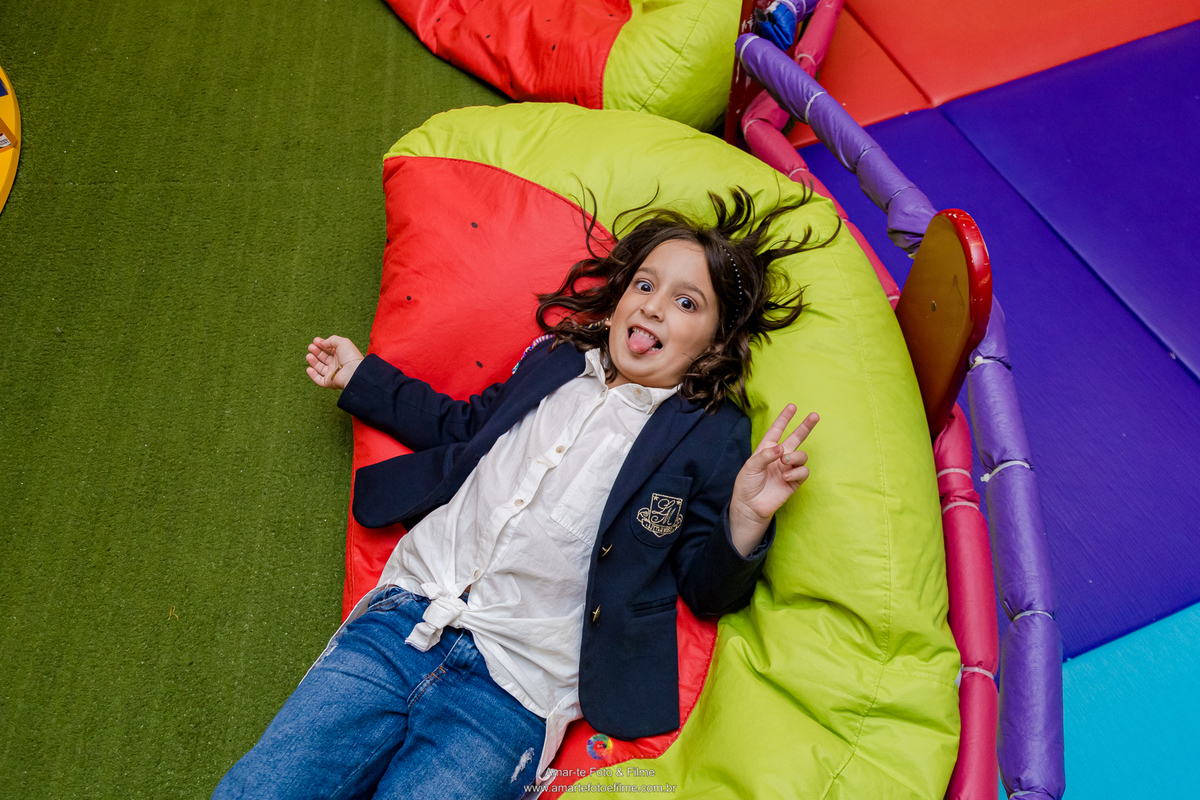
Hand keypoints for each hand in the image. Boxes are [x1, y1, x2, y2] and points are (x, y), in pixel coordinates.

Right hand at [306, 335, 364, 389]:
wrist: (353, 373)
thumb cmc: (350, 357)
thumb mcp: (342, 342)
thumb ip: (331, 340)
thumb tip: (322, 343)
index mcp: (342, 354)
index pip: (330, 349)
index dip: (322, 344)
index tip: (315, 340)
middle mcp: (337, 364)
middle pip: (324, 358)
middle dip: (316, 351)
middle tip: (310, 347)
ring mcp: (333, 373)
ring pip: (320, 368)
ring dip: (313, 361)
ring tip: (308, 356)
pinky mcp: (329, 382)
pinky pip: (319, 379)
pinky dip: (313, 375)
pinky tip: (309, 368)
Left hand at [728, 405, 818, 554]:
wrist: (750, 506)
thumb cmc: (747, 485)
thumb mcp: (750, 466)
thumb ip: (765, 455)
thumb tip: (782, 449)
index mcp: (767, 449)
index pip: (777, 430)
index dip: (784, 419)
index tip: (792, 406)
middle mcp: (780, 457)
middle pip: (796, 438)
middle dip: (805, 426)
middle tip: (815, 415)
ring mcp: (788, 468)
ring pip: (802, 455)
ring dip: (795, 457)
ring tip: (784, 463)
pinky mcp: (794, 481)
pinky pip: (803, 472)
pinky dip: (796, 472)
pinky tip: (786, 477)